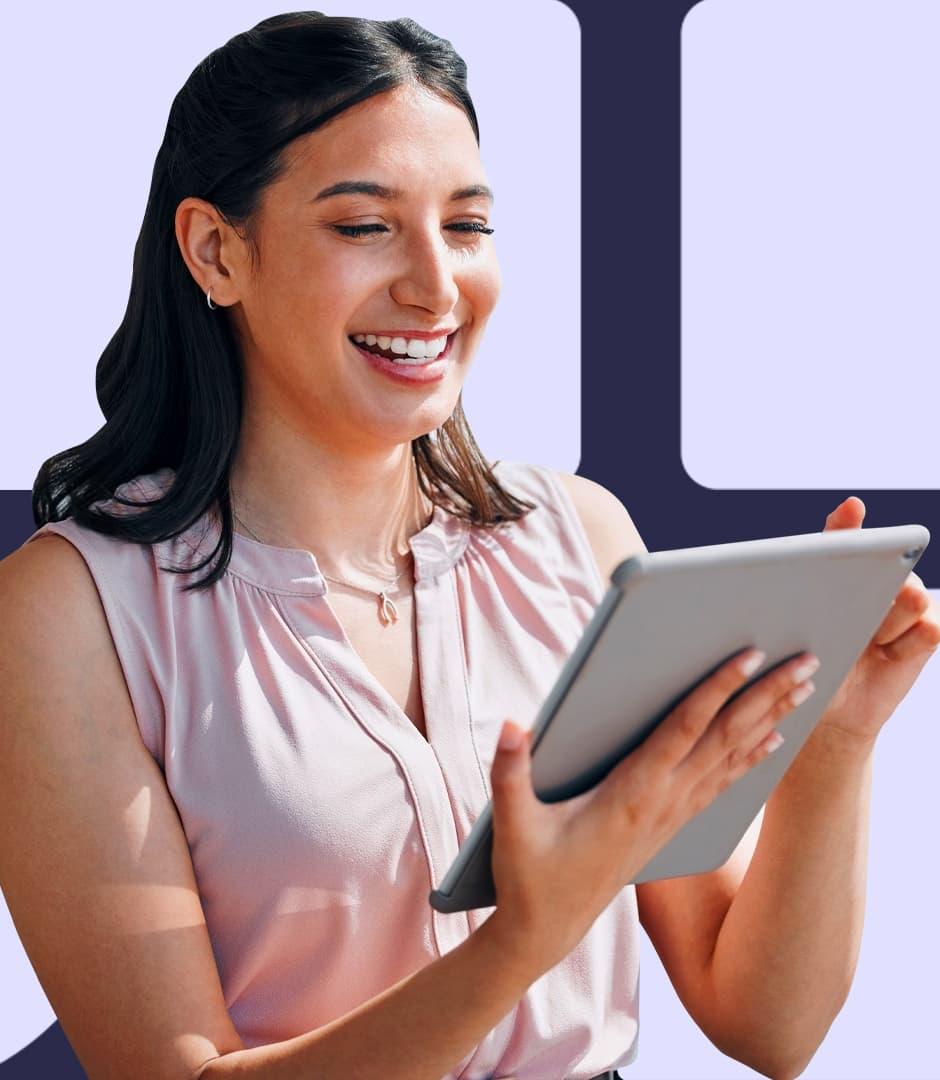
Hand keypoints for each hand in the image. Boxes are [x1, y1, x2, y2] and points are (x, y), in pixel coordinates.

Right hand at [484, 647, 819, 977]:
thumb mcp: (511, 826)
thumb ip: (510, 773)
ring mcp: (671, 815)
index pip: (684, 729)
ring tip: (805, 688)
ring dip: (771, 719)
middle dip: (768, 696)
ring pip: (732, 758)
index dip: (717, 690)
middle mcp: (663, 802)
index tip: (750, 656)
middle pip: (725, 738)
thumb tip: (512, 724)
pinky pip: (723, 783)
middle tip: (809, 662)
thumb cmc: (529, 876)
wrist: (548, 931)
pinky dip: (753, 758)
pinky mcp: (669, 825)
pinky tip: (775, 741)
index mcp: (631, 793)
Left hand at [813, 497, 939, 745]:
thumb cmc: (810, 661)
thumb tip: (786, 575)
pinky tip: (887, 655)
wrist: (833, 704)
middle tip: (864, 611)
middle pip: (889, 566)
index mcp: (840, 568)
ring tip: (869, 642)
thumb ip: (798, 599)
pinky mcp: (929, 629)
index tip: (851, 507)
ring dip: (887, 624)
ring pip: (912, 597)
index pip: (844, 536)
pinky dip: (904, 646)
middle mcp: (879, 575)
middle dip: (877, 587)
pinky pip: (929, 629)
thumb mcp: (795, 631)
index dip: (848, 522)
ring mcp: (908, 600)